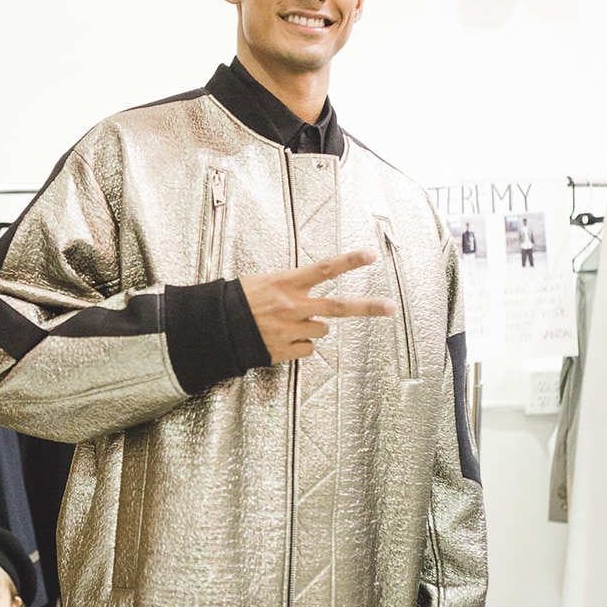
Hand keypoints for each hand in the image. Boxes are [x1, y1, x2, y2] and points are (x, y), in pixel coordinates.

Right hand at [239, 250, 394, 362]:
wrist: (215, 328)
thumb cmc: (237, 301)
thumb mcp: (262, 281)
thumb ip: (290, 286)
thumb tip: (310, 294)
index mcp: (286, 283)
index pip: (324, 268)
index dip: (349, 262)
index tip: (370, 255)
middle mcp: (293, 306)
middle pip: (339, 307)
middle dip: (368, 307)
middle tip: (391, 307)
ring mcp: (290, 329)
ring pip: (322, 330)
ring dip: (313, 327)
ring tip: (289, 323)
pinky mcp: (285, 350)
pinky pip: (308, 349)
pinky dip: (300, 345)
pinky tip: (283, 339)